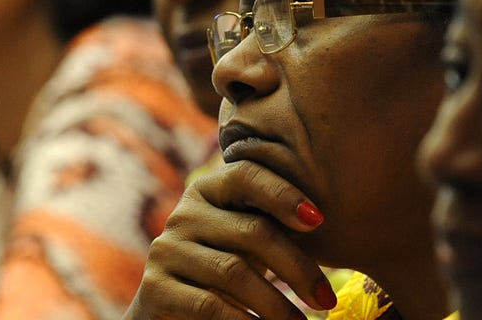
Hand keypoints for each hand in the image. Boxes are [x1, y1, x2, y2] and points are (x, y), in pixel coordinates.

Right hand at [126, 161, 337, 319]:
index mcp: (208, 190)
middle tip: (326, 300)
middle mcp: (183, 215)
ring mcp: (166, 251)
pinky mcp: (155, 288)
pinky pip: (209, 304)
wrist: (171, 310)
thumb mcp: (246, 241)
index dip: (283, 193)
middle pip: (251, 230)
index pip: (246, 175)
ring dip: (277, 304)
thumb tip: (325, 222)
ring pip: (234, 271)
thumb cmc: (224, 269)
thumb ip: (274, 223)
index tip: (319, 221)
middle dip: (297, 267)